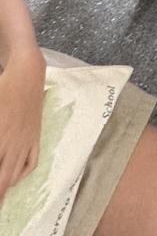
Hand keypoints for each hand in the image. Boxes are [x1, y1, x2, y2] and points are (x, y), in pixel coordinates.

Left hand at [0, 49, 44, 201]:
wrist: (27, 73)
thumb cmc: (4, 87)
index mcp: (0, 135)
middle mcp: (12, 142)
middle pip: (2, 176)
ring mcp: (26, 140)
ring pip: (15, 172)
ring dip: (6, 189)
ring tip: (1, 201)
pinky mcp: (35, 135)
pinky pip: (31, 161)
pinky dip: (22, 174)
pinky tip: (15, 179)